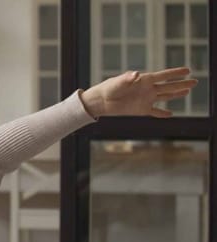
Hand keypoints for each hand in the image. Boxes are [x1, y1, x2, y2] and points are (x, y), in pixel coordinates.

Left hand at [80, 67, 197, 117]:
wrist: (101, 101)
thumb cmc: (108, 88)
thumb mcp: (118, 83)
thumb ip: (127, 79)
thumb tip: (136, 74)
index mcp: (144, 80)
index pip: (164, 76)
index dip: (176, 73)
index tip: (188, 70)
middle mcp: (148, 89)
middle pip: (169, 86)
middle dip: (182, 84)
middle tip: (195, 81)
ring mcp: (146, 99)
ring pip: (165, 97)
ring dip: (176, 95)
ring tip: (188, 91)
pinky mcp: (141, 110)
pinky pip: (155, 112)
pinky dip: (162, 113)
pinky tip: (170, 114)